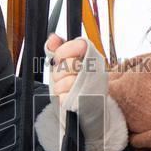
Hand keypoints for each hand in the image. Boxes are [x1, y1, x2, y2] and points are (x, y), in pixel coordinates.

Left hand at [39, 34, 126, 150]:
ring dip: (60, 86)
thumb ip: (59, 50)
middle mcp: (96, 71)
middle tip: (62, 76)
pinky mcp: (87, 103)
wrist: (90, 112)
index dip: (66, 49)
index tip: (59, 55)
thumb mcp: (66, 65)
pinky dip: (62, 99)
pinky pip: (65, 98)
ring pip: (66, 82)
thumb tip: (53, 38)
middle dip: (59, 71)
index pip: (81, 44)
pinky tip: (67, 98)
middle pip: (69, 64)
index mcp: (93, 58)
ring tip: (65, 89)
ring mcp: (93, 87)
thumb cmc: (77, 86)